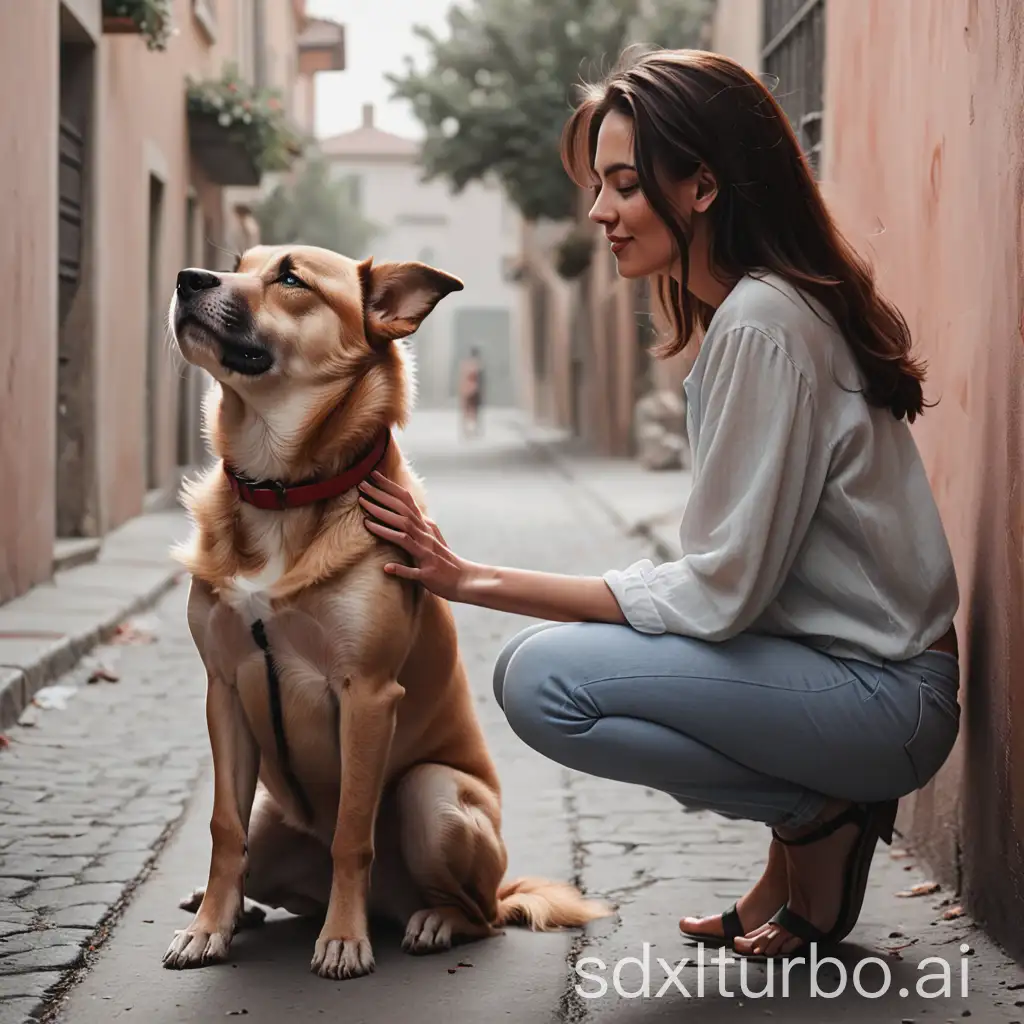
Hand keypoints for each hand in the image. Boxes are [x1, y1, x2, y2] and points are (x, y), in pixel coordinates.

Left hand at [358, 471, 472, 601]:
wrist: (463, 579)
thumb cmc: (443, 558)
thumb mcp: (431, 535)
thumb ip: (418, 522)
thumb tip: (408, 506)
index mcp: (425, 526)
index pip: (407, 501)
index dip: (389, 487)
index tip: (372, 475)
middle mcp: (426, 536)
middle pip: (402, 514)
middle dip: (381, 500)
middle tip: (362, 487)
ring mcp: (427, 554)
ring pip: (404, 537)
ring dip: (384, 529)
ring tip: (364, 520)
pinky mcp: (428, 573)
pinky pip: (413, 571)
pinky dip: (401, 569)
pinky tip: (387, 567)